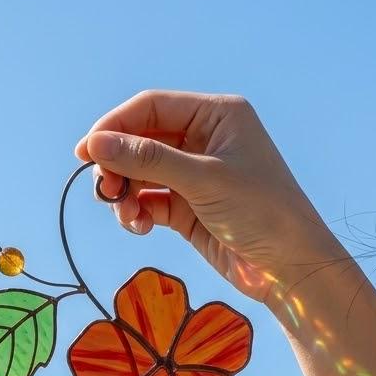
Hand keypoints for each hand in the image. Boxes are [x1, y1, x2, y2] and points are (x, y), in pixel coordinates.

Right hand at [75, 89, 343, 303]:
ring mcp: (195, 176)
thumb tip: (96, 144)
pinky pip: (149, 202)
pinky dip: (137, 213)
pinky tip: (140, 228)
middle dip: (118, 165)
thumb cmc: (262, 212)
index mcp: (217, 115)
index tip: (85, 152)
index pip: (152, 108)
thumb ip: (148, 160)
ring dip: (124, 193)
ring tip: (125, 215)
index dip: (115, 126)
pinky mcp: (188, 209)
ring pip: (140, 175)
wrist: (290, 268)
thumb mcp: (203, 179)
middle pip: (141, 141)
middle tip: (104, 190)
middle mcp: (204, 139)